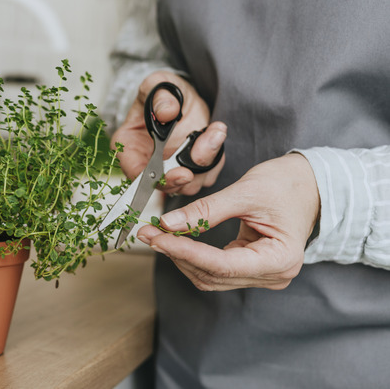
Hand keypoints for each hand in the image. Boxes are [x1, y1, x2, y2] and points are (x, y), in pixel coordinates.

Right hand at [111, 71, 226, 195]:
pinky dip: (215, 157)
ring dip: (207, 161)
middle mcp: (147, 164)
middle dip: (190, 171)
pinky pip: (206, 174)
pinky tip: (216, 134)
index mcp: (129, 148)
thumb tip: (166, 112)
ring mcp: (170, 169)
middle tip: (207, 144)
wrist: (177, 98)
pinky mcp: (190, 169)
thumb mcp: (156, 85)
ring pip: (190, 183)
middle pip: (167, 184)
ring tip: (214, 132)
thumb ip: (159, 96)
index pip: (138, 175)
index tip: (183, 173)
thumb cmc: (160, 93)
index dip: (159, 179)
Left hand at [136, 153, 320, 290]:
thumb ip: (206, 211)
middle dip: (177, 254)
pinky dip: (192, 255)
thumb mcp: (245, 192)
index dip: (184, 252)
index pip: (221, 265)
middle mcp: (273, 275)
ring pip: (209, 276)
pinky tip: (174, 240)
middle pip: (212, 275)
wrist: (311, 183)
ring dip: (180, 257)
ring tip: (156, 234)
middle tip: (148, 232)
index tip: (156, 237)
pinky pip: (215, 269)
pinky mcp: (250, 268)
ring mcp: (261, 275)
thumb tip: (167, 224)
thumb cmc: (288, 184)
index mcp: (280, 260)